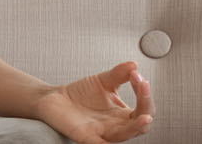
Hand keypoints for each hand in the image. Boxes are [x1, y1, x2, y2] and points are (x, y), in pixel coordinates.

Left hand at [35, 61, 154, 143]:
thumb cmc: (81, 94)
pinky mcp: (84, 136)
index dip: (145, 94)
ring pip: (124, 135)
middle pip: (141, 125)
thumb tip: (134, 65)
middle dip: (146, 108)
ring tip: (144, 118)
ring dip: (135, 127)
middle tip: (143, 88)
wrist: (55, 98)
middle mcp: (116, 126)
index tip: (138, 76)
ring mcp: (101, 132)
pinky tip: (108, 141)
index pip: (144, 108)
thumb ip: (119, 74)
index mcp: (123, 114)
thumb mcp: (103, 81)